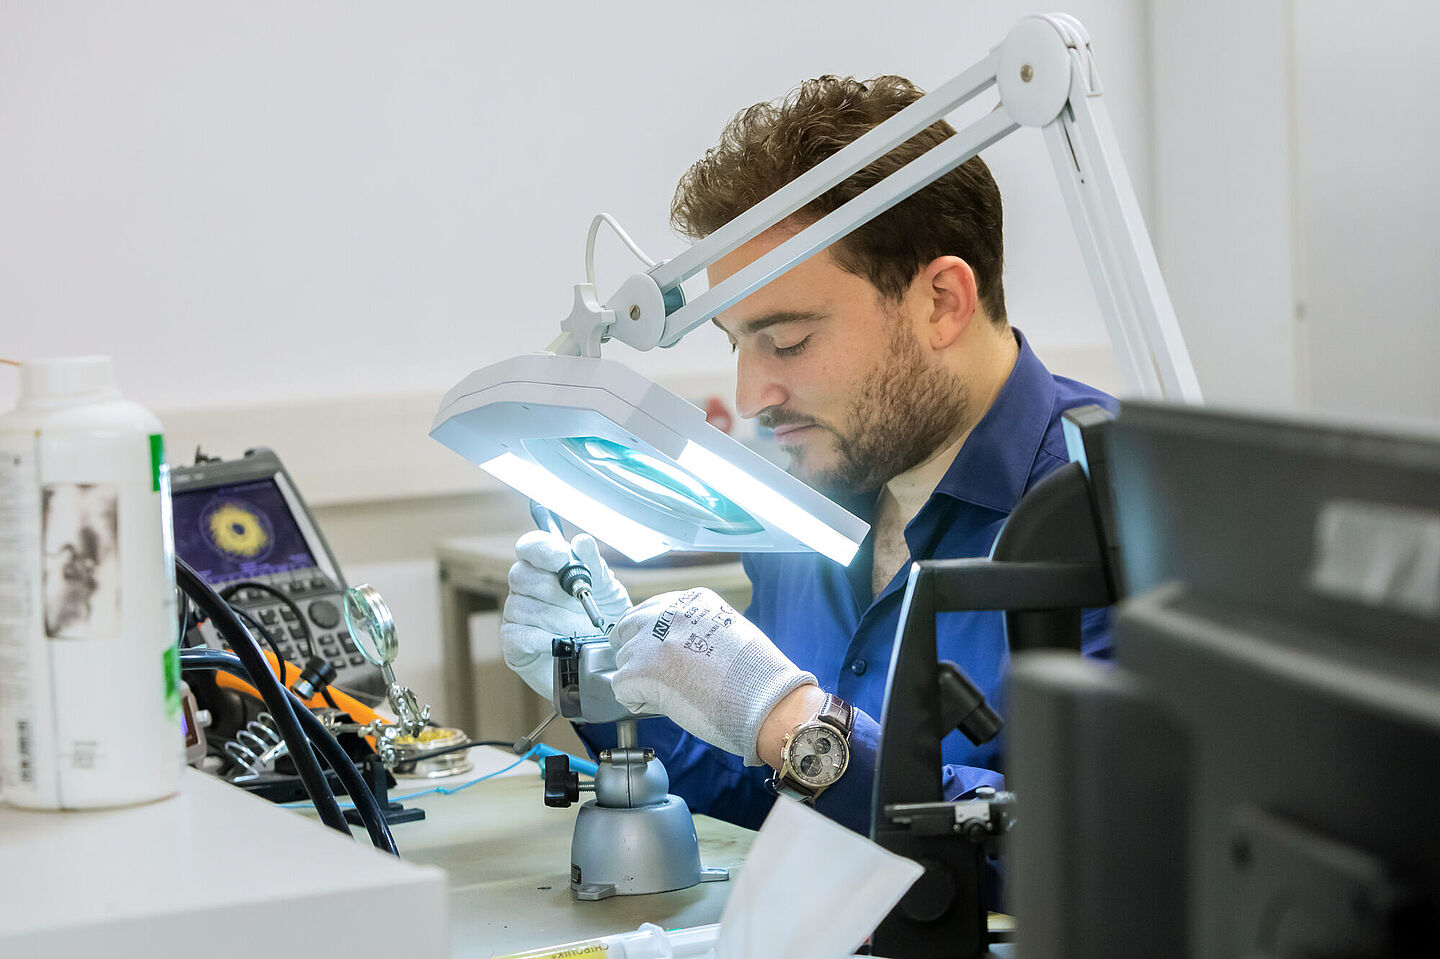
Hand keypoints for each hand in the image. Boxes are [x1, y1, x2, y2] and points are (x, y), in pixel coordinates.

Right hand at [501, 531, 630, 698]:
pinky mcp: (512, 642)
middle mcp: (525, 587)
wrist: (606, 659)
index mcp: (545, 566)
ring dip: (559, 619)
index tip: (563, 559)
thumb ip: (594, 566)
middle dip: (554, 590)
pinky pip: (520, 634)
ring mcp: (515, 614)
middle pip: (521, 575)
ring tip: (584, 631)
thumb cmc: (605, 618)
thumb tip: (581, 542)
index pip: (530, 546)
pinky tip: (566, 644)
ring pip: (523, 607)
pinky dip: (546, 639)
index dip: (543, 549)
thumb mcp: (607, 590)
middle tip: (582, 603)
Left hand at [610, 588, 815, 765]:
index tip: (666, 654)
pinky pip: (621, 688)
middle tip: (657, 675)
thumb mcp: (729, 631)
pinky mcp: (637, 672)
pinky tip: (664, 706)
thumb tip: (681, 647)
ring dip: (639, 678)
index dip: (656, 637)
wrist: (763, 701)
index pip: (653, 610)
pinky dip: (638, 702)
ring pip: (623, 660)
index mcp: (692, 600)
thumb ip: (699, 629)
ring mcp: (648, 642)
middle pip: (628, 628)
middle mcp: (666, 613)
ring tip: (671, 693)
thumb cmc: (756, 676)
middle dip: (638, 651)